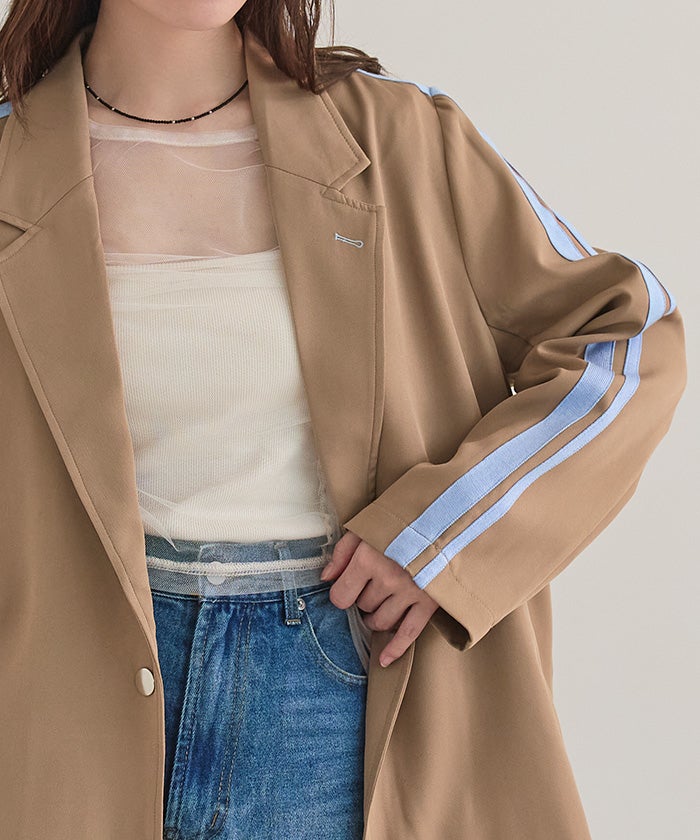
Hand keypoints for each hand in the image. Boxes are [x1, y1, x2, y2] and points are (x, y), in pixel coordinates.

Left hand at [320, 529, 439, 667]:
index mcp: (369, 559)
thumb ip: (343, 552)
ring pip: (382, 621)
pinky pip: (409, 634)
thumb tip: (326, 578)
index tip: (347, 587)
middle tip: (371, 585)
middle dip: (363, 599)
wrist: (446, 516)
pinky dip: (396, 649)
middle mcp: (388, 579)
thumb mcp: (366, 527)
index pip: (341, 597)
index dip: (341, 593)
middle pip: (363, 607)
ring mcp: (410, 592)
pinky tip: (384, 659)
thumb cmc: (402, 521)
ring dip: (376, 617)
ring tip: (380, 604)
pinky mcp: (429, 602)